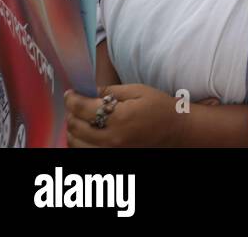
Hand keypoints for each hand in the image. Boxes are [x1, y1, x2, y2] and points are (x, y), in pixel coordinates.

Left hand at [65, 84, 181, 147]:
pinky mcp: (111, 157)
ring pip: (75, 143)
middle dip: (71, 113)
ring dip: (72, 129)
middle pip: (75, 126)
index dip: (71, 98)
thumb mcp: (139, 90)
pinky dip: (78, 142)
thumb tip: (92, 91)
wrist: (177, 131)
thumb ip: (113, 90)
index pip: (82, 108)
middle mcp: (111, 138)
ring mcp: (110, 151)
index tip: (70, 93)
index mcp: (119, 117)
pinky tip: (85, 133)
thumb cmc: (160, 108)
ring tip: (79, 119)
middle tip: (74, 104)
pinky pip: (84, 152)